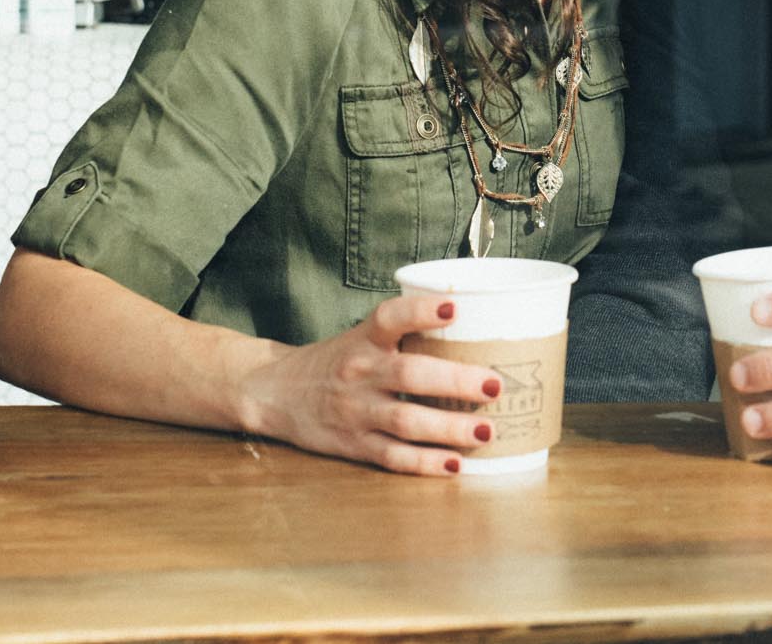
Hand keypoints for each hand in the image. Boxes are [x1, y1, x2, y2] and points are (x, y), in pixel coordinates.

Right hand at [230, 294, 505, 476]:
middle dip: (455, 381)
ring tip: (486, 432)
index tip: (454, 308)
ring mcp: (356, 412)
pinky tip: (455, 464)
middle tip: (495, 385)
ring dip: (448, 428)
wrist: (276, 393)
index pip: (390, 318)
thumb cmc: (336, 361)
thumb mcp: (361, 337)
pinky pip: (393, 457)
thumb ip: (406, 335)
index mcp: (363, 339)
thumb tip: (478, 330)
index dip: (421, 311)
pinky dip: (425, 463)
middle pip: (409, 375)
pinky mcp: (355, 445)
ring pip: (406, 421)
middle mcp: (360, 372)